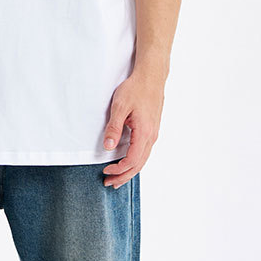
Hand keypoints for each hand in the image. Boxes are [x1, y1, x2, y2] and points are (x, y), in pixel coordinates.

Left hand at [101, 71, 164, 187]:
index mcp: (144, 133)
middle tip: (109, 183)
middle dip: (124, 176)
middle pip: (139, 164)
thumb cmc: (135, 89)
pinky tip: (128, 162)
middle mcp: (151, 136)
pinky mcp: (152, 129)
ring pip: (143, 159)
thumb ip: (114, 128)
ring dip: (130, 170)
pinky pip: (145, 151)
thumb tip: (108, 147)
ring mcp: (153, 133)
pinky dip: (135, 161)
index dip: (119, 169)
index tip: (106, 172)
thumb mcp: (120, 107)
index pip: (133, 160)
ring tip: (117, 177)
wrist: (151, 77)